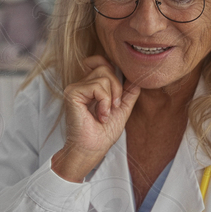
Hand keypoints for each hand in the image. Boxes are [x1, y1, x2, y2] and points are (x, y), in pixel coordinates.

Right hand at [52, 55, 139, 181]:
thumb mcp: (122, 109)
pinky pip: (97, 86)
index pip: (101, 62)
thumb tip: (138, 77)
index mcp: (91, 86)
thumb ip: (129, 92)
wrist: (92, 150)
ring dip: (111, 97)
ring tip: (105, 114)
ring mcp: (75, 88)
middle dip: (117, 87)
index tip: (119, 94)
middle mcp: (81, 84)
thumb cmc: (103, 134)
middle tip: (114, 107)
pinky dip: (105, 102)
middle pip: (106, 67)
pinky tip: (100, 115)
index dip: (113, 70)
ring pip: (104, 75)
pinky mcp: (72, 93)